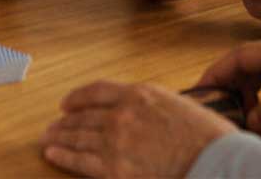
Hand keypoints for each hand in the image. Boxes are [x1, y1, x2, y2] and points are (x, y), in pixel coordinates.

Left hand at [42, 80, 233, 177]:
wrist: (213, 160)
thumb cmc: (204, 135)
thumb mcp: (175, 104)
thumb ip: (150, 105)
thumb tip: (137, 111)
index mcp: (138, 93)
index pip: (97, 90)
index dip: (78, 97)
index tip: (67, 104)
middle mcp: (122, 113)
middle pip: (84, 115)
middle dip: (65, 121)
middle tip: (52, 125)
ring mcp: (116, 141)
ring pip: (78, 136)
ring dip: (60, 137)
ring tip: (47, 139)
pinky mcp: (115, 170)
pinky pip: (81, 161)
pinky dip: (63, 156)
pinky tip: (52, 155)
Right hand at [197, 31, 260, 134]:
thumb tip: (248, 119)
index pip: (242, 56)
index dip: (218, 72)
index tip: (200, 89)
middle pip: (248, 64)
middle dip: (228, 84)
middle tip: (213, 107)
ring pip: (260, 77)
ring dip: (245, 94)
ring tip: (234, 115)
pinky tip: (260, 117)